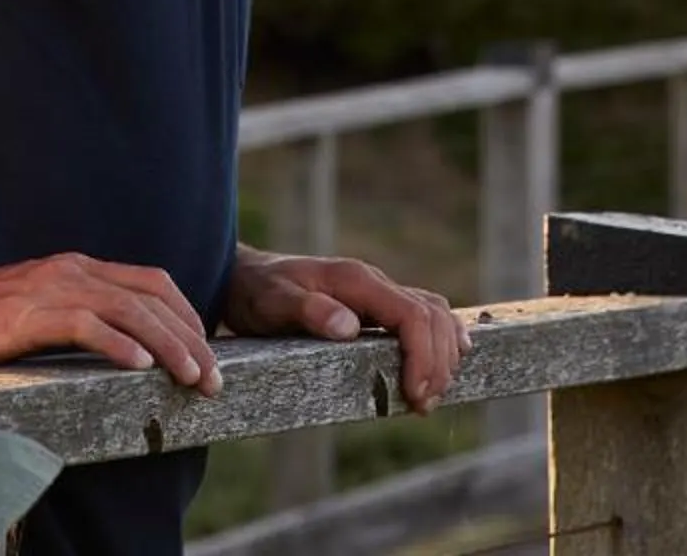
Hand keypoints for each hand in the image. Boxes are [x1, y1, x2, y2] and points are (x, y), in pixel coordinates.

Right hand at [0, 253, 223, 394]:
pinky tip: (140, 367)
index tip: (208, 352)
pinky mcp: (29, 313)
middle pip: (152, 298)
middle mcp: (72, 270)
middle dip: (191, 338)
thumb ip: (79, 317)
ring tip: (192, 378)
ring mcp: (52, 289)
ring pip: (130, 311)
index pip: (152, 283)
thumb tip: (128, 347)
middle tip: (214, 379)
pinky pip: (86, 325)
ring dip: (169, 346)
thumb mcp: (41, 312)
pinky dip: (119, 343)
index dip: (188, 316)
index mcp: (79, 268)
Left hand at [221, 249, 469, 413]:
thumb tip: (349, 327)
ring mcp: (377, 292)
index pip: (412, 314)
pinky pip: (421, 316)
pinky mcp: (376, 306)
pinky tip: (442, 363)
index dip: (423, 355)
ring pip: (433, 314)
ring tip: (430, 395)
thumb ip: (308, 311)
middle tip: (422, 406)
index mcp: (356, 280)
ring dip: (442, 354)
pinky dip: (439, 340)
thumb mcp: (273, 303)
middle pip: (431, 315)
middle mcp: (373, 282)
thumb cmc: (256, 293)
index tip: (415, 394)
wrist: (244, 279)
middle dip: (437, 362)